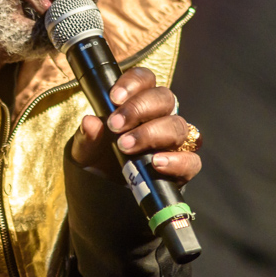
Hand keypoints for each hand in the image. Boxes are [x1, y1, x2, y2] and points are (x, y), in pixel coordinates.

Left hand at [71, 66, 201, 184]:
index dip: (133, 83)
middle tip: (116, 125)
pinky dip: (177, 160)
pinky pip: (191, 160)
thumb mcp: (84, 151)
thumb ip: (86, 137)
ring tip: (127, 146)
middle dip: (140, 108)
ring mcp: (173, 143)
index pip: (144, 79)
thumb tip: (90, 123)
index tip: (114, 98)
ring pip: (178, 126)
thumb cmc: (98, 163)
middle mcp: (159, 118)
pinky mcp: (182, 168)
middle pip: (164, 98)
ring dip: (152, 133)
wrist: (106, 196)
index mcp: (136, 103)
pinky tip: (156, 163)